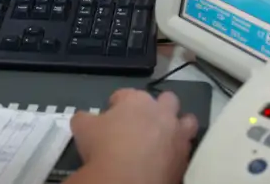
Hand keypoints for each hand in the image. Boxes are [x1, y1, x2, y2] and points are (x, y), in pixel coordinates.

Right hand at [69, 89, 198, 183]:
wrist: (126, 181)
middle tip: (143, 122)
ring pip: (187, 120)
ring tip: (167, 135)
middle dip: (157, 107)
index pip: (126, 93)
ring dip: (178, 125)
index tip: (111, 113)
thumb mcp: (82, 128)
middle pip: (166, 99)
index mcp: (136, 100)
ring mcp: (177, 133)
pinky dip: (178, 150)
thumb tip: (84, 118)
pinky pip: (187, 148)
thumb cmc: (103, 147)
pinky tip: (167, 157)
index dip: (117, 103)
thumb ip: (84, 118)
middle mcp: (161, 112)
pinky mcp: (185, 157)